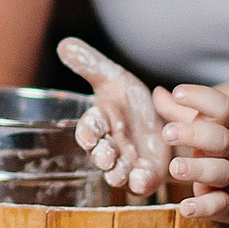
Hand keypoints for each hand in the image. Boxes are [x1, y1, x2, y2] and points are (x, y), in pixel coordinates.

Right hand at [57, 37, 169, 195]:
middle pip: (100, 153)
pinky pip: (139, 184)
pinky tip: (142, 181)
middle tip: (105, 157)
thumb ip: (90, 64)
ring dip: (117, 173)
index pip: (89, 128)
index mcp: (100, 122)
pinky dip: (139, 184)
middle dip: (101, 156)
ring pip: (117, 172)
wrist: (164, 120)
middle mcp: (109, 145)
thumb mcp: (114, 77)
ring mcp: (126, 163)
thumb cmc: (130, 100)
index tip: (89, 135)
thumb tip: (64, 44)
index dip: (88, 132)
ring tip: (121, 173)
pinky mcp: (145, 174)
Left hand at [158, 83, 228, 220]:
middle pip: (217, 138)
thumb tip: (157, 94)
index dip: (199, 97)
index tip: (178, 92)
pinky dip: (203, 207)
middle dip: (192, 134)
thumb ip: (183, 113)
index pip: (219, 107)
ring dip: (197, 169)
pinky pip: (219, 204)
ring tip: (175, 168)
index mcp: (228, 129)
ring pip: (218, 172)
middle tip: (168, 133)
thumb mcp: (215, 129)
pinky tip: (186, 207)